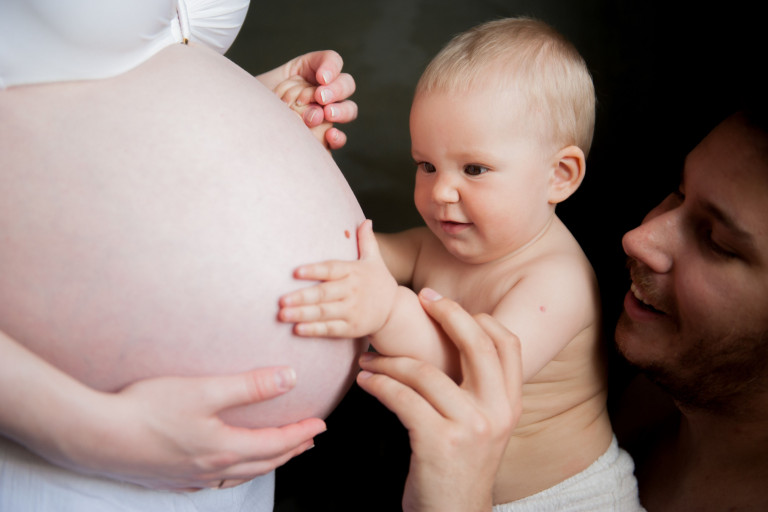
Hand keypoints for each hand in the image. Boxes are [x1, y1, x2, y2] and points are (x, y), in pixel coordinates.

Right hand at [3, 349, 323, 490]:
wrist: (96, 436)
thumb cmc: (148, 409)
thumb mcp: (205, 390)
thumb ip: (250, 385)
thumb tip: (290, 378)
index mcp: (225, 448)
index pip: (276, 443)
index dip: (301, 432)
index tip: (321, 424)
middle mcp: (212, 468)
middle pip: (263, 462)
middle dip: (290, 450)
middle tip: (308, 440)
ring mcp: (190, 477)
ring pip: (241, 474)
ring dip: (266, 463)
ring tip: (277, 454)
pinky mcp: (171, 478)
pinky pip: (216, 480)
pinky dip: (236, 472)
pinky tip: (228, 468)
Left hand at [257, 50, 356, 148]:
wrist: (242, 131)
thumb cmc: (249, 104)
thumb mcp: (259, 85)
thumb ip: (279, 85)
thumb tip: (297, 93)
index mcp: (308, 71)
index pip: (331, 61)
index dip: (331, 67)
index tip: (321, 78)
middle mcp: (321, 91)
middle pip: (346, 84)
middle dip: (336, 89)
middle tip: (320, 98)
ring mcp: (324, 115)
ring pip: (348, 109)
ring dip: (342, 111)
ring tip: (326, 114)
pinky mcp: (322, 138)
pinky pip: (339, 137)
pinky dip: (339, 137)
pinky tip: (330, 136)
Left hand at [278, 219, 397, 337]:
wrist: (395, 311)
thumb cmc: (378, 282)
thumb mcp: (375, 260)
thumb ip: (367, 241)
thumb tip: (366, 221)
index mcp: (353, 272)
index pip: (331, 269)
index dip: (314, 270)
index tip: (295, 272)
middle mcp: (352, 291)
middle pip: (324, 293)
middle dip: (302, 297)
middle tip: (281, 300)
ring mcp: (352, 311)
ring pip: (324, 312)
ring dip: (302, 314)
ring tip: (282, 315)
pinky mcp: (351, 328)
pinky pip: (330, 329)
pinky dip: (314, 330)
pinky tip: (297, 329)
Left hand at [356, 289, 521, 511]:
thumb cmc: (458, 465)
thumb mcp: (484, 425)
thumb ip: (478, 389)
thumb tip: (453, 339)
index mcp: (511, 404)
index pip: (508, 344)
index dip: (477, 317)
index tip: (446, 304)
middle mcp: (497, 412)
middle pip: (476, 344)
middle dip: (447, 313)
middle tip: (420, 298)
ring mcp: (470, 427)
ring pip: (425, 372)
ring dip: (389, 361)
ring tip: (369, 360)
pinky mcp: (438, 442)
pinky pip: (402, 398)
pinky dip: (378, 385)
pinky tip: (367, 382)